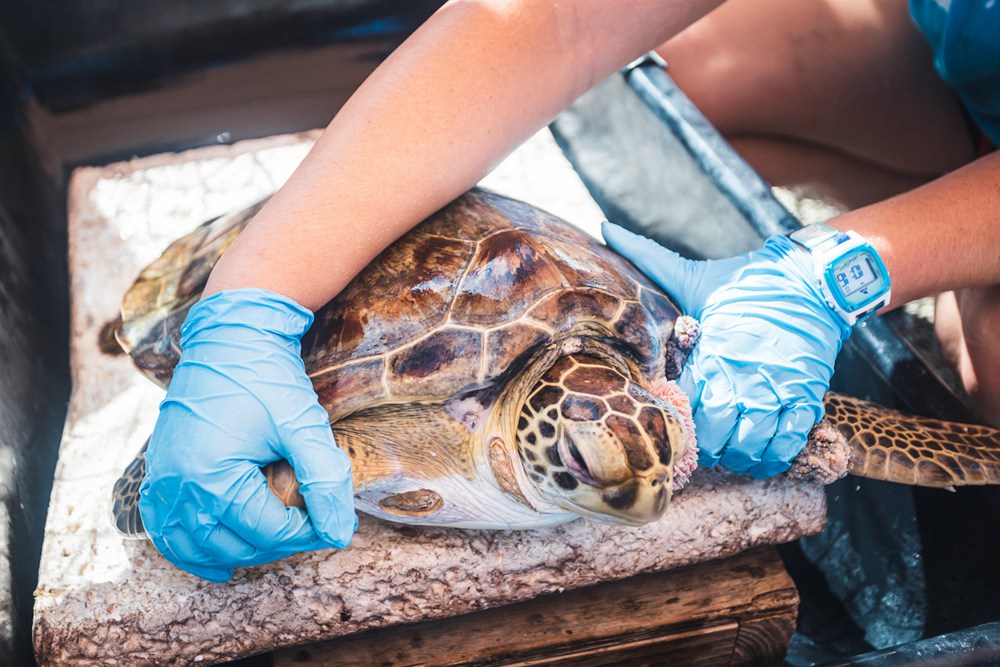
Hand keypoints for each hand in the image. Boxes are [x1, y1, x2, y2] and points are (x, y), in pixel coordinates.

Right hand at [139, 288, 356, 581]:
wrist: (229, 336)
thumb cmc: (267, 378)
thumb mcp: (304, 425)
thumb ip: (325, 480)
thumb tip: (339, 534)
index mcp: (212, 477)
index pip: (268, 531)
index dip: (308, 532)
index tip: (331, 519)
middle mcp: (178, 487)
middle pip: (234, 544)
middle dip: (278, 541)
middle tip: (309, 523)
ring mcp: (162, 481)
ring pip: (197, 547)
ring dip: (237, 552)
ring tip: (273, 543)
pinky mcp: (158, 473)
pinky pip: (166, 529)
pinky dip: (190, 550)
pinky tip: (219, 562)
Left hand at [603, 223, 850, 477]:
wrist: (812, 279)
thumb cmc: (747, 282)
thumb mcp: (695, 276)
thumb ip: (649, 259)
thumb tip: (606, 228)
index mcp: (711, 353)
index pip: (683, 408)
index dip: (674, 421)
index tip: (670, 419)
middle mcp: (743, 378)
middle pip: (714, 438)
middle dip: (703, 444)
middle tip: (699, 437)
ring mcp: (777, 392)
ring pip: (749, 449)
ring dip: (736, 454)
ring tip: (728, 445)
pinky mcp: (805, 398)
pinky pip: (787, 445)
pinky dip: (771, 455)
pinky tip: (759, 448)